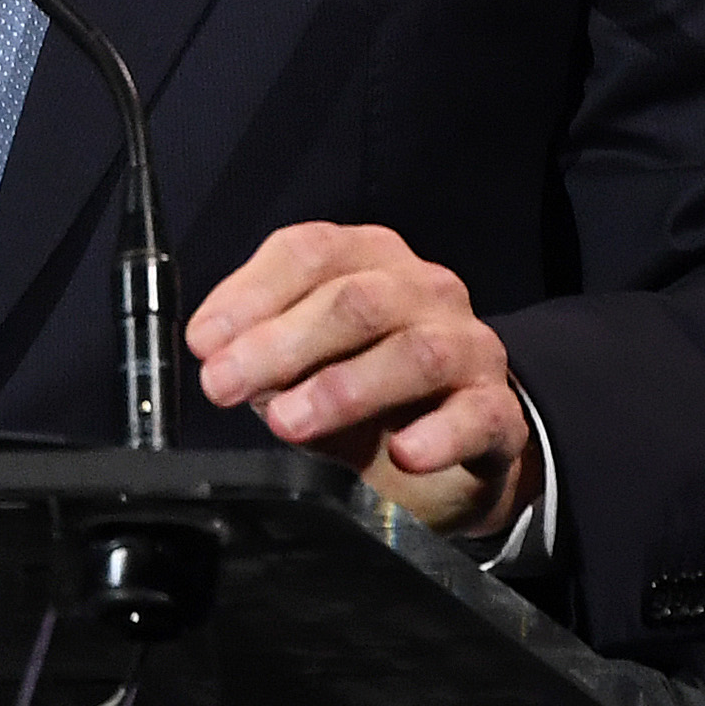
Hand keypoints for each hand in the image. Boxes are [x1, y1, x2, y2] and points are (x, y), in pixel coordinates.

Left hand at [186, 222, 537, 538]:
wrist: (454, 448)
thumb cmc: (367, 392)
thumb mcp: (303, 363)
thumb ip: (261, 351)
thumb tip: (215, 354)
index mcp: (369, 260)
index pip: (310, 252)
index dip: (250, 295)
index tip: (205, 342)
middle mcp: (424, 290)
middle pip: (356, 300)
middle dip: (280, 343)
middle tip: (223, 385)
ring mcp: (469, 347)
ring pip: (415, 351)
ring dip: (343, 387)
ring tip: (288, 422)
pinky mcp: (499, 410)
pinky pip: (477, 415)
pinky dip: (439, 434)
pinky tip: (405, 454)